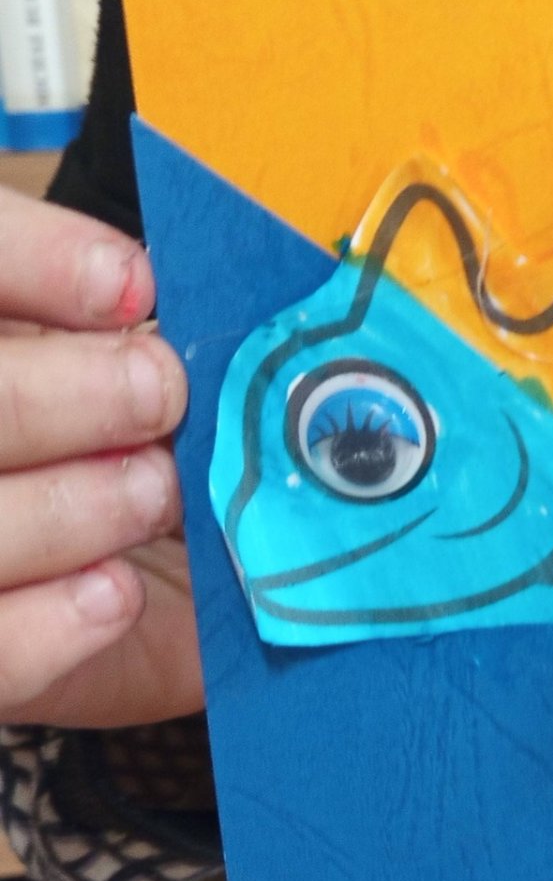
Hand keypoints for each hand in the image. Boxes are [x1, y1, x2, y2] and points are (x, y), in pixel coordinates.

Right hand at [0, 184, 201, 727]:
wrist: (150, 589)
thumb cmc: (158, 449)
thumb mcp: (155, 378)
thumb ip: (151, 337)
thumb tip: (205, 302)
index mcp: (2, 334)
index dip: (35, 259)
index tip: (136, 287)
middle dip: (72, 395)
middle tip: (160, 398)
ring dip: (77, 506)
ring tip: (155, 495)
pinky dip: (57, 621)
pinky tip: (116, 590)